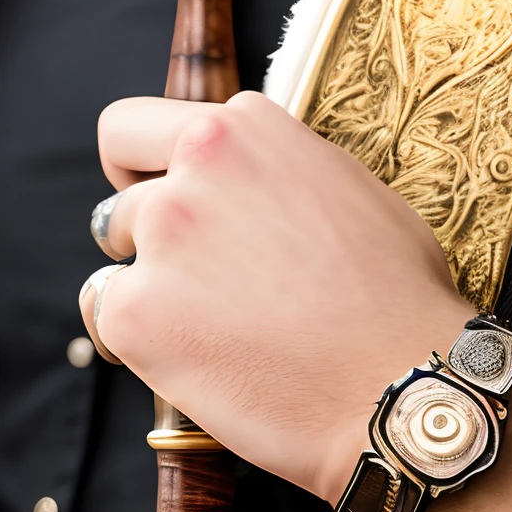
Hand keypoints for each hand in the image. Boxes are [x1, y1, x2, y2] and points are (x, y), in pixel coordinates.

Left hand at [79, 92, 473, 502]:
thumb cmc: (396, 296)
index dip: (145, 171)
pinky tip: (200, 363)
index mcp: (245, 127)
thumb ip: (276, 170)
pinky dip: (141, 345)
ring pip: (115, 261)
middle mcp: (196, 167)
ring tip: (217, 331)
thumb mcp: (347, 189)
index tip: (164, 202)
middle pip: (123, 201)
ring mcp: (162, 237)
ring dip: (151, 292)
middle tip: (201, 284)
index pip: (136, 128)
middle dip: (149, 239)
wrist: (404, 385)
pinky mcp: (137, 311)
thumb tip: (250, 183)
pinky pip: (106, 319)